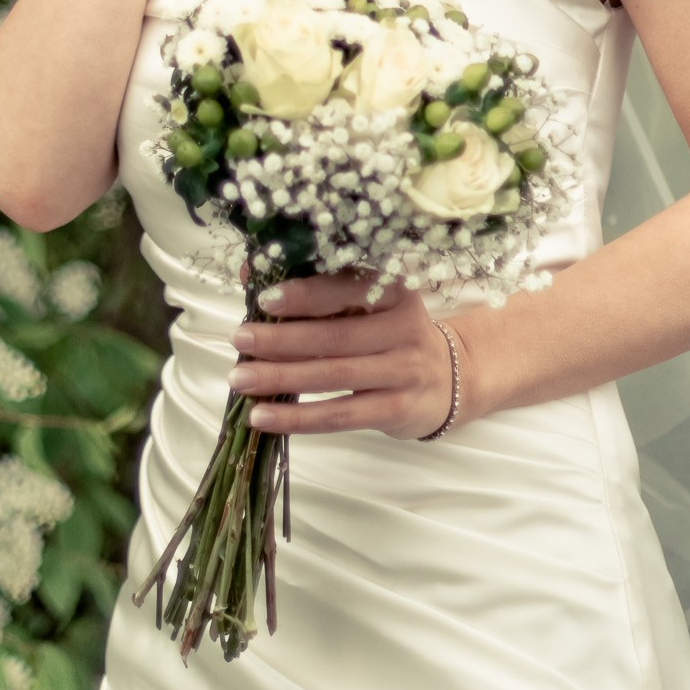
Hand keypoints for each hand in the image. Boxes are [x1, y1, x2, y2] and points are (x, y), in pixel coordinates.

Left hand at [228, 272, 463, 440]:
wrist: (450, 379)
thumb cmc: (390, 333)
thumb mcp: (368, 305)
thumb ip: (318, 292)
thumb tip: (250, 272)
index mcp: (394, 290)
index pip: (347, 287)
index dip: (305, 293)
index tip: (264, 298)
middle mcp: (403, 327)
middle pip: (334, 335)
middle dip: (281, 339)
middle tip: (239, 339)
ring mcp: (404, 371)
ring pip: (334, 375)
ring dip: (281, 378)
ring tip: (240, 378)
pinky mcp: (398, 409)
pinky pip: (340, 416)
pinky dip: (298, 418)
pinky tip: (263, 418)